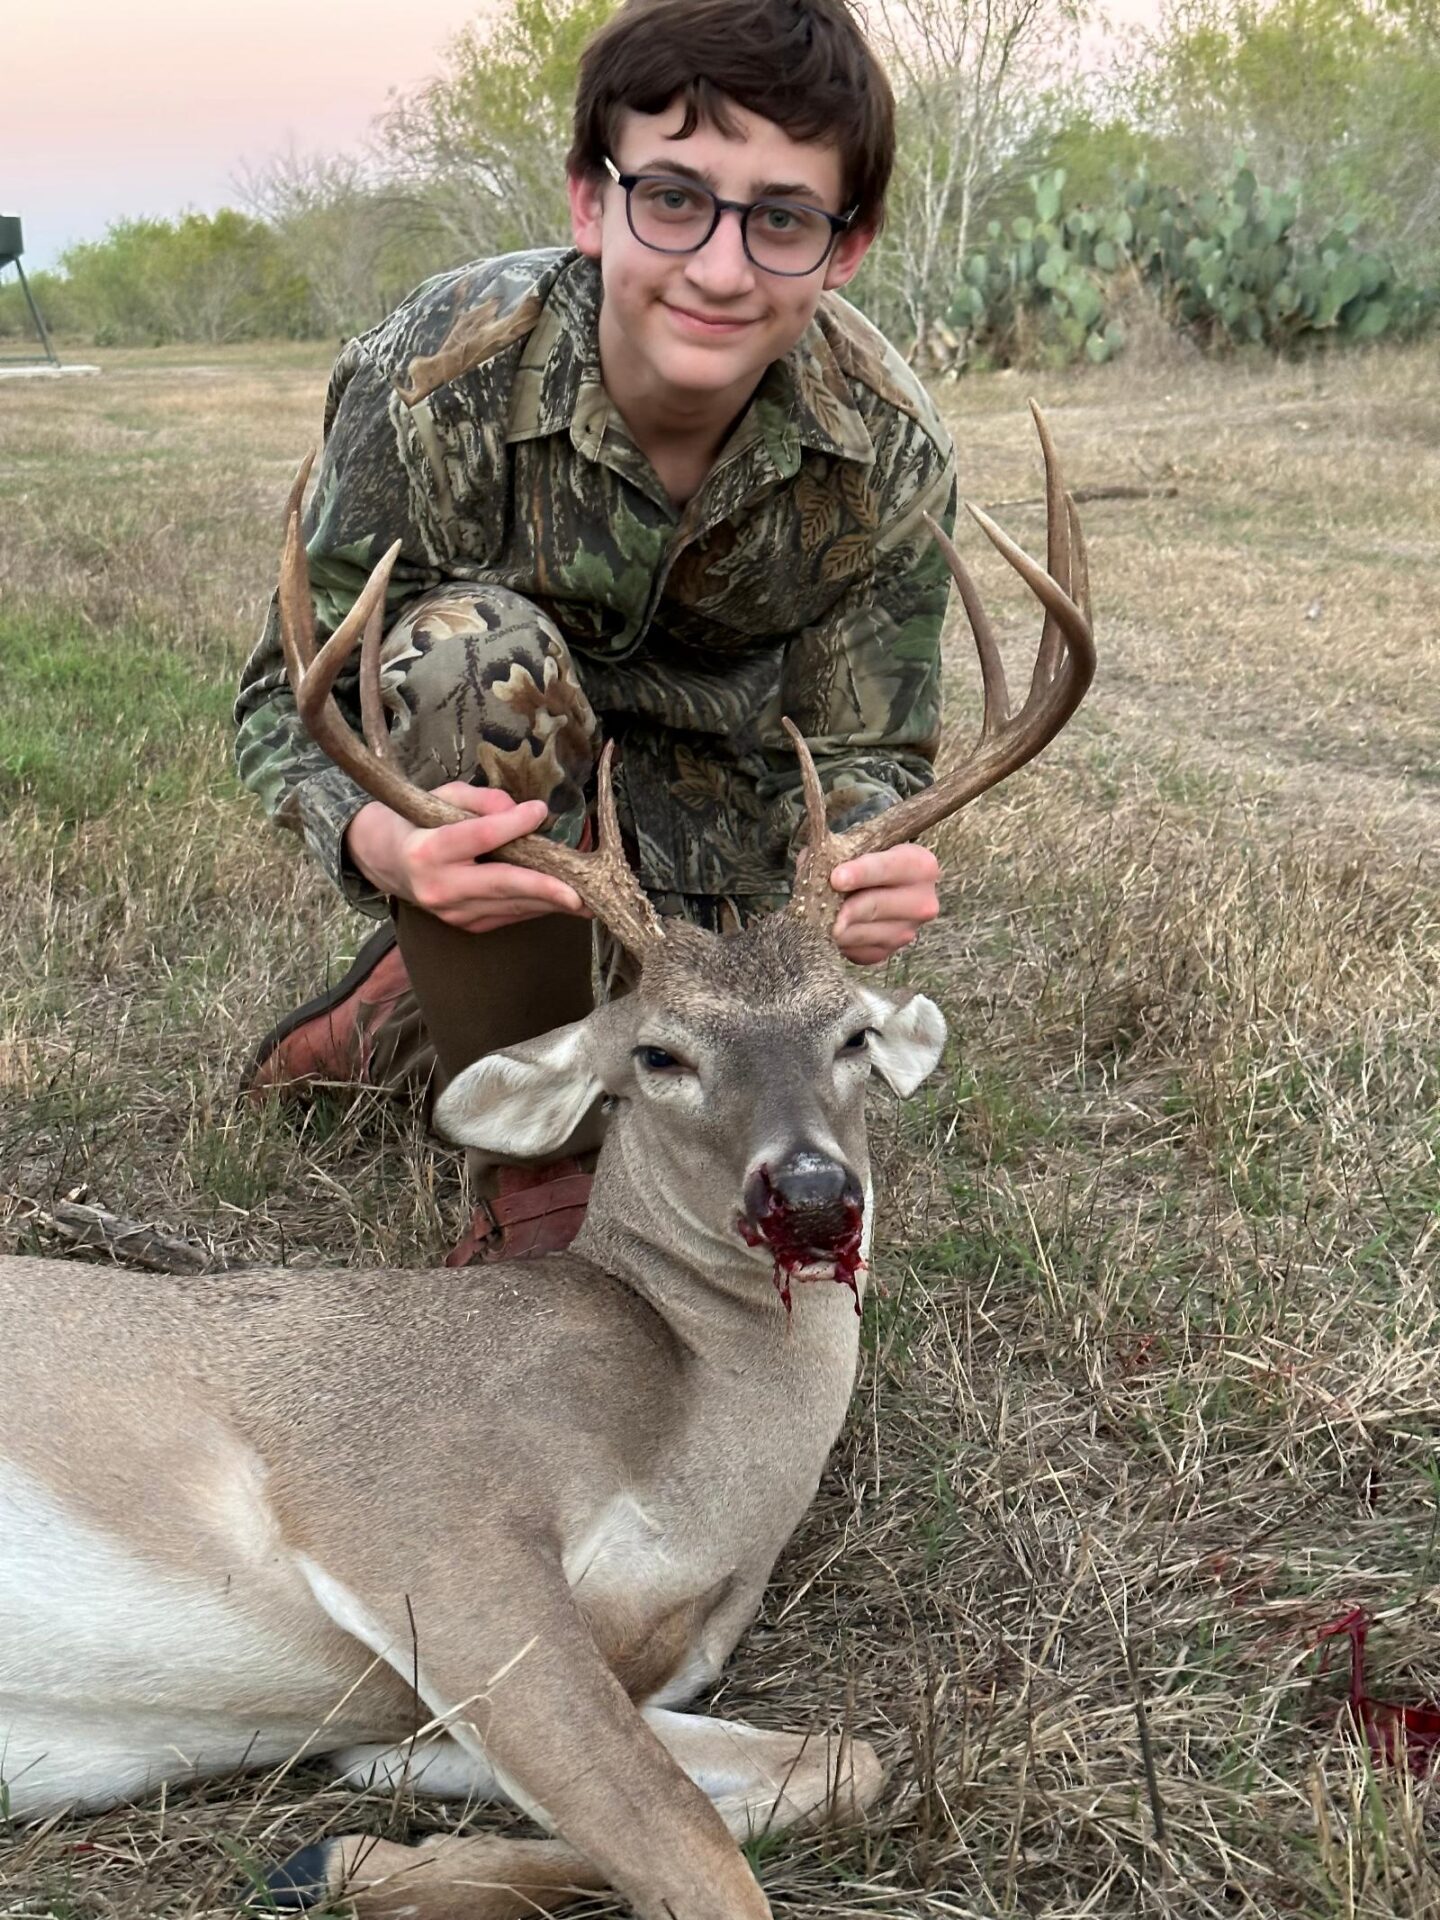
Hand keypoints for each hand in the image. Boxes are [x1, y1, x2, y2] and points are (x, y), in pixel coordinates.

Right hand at [343, 782, 587, 934]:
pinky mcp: (466, 925)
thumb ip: (481, 800)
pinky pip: (508, 915)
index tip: (540, 811)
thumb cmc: (419, 822)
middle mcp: (439, 887)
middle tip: (582, 893)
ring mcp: (452, 913)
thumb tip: (519, 810)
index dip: (511, 825)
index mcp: (427, 851)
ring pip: (510, 905)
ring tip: (588, 899)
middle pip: (502, 885)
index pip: (478, 837)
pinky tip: (560, 899)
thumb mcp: (443, 797)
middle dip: (545, 889)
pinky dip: (535, 906)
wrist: (387, 861)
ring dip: (550, 901)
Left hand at [829, 842, 939, 965]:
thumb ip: (839, 852)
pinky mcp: (889, 952)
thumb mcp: (857, 845)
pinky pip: (859, 952)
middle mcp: (922, 901)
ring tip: (817, 917)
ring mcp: (908, 930)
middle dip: (844, 907)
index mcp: (920, 865)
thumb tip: (817, 868)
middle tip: (818, 908)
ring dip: (836, 927)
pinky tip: (830, 930)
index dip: (860, 873)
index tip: (836, 878)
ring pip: (864, 932)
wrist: (877, 885)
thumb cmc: (864, 859)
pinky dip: (840, 943)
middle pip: (876, 905)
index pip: (889, 868)